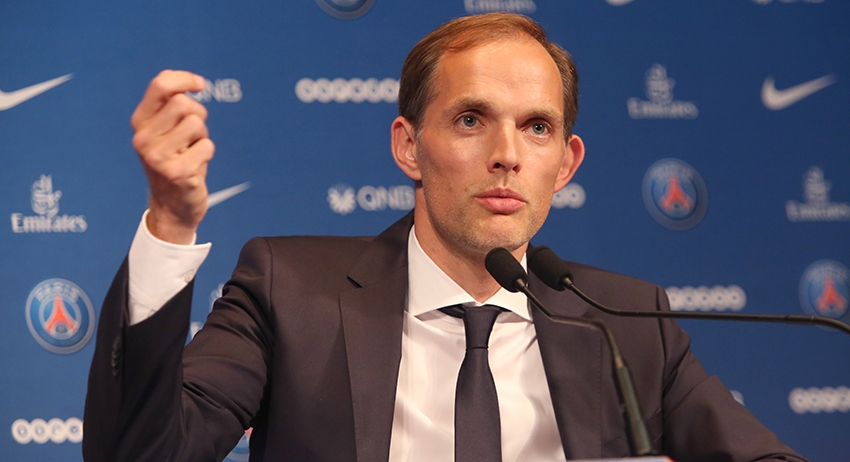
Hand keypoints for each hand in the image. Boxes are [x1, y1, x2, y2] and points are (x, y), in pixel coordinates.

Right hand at [131, 70, 213, 243]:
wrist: (172, 204)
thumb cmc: (174, 160)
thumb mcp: (165, 131)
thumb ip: (172, 106)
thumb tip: (193, 82)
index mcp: (140, 122)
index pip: (160, 85)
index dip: (184, 79)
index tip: (199, 84)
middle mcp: (143, 138)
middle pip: (183, 103)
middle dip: (198, 114)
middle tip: (194, 133)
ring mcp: (157, 156)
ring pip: (196, 123)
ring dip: (202, 136)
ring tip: (192, 150)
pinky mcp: (176, 172)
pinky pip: (207, 146)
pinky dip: (207, 153)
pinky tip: (195, 165)